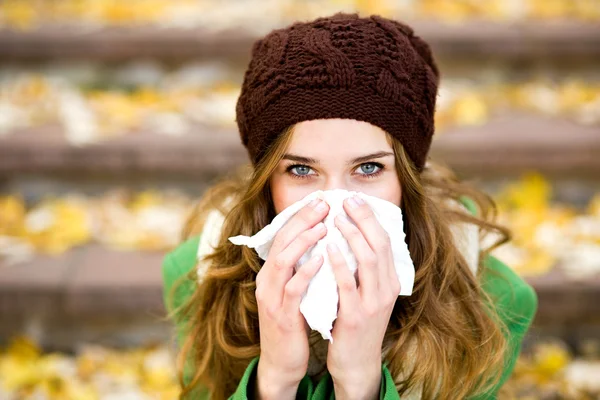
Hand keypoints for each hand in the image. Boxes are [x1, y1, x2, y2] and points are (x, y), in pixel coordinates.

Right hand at [254, 198, 329, 399]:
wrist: (283, 362)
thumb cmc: (294, 323)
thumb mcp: (294, 291)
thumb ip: (301, 269)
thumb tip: (322, 243)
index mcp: (271, 274)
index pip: (282, 236)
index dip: (300, 217)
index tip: (319, 201)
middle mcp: (267, 281)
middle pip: (281, 242)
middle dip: (302, 221)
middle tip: (322, 205)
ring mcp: (272, 298)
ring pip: (283, 261)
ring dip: (303, 242)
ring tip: (323, 226)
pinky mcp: (282, 316)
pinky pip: (293, 289)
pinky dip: (306, 272)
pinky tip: (322, 259)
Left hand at [326, 195, 400, 399]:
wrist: (356, 362)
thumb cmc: (356, 322)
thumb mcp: (368, 293)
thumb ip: (364, 269)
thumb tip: (352, 235)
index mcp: (390, 281)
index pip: (385, 241)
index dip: (371, 218)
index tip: (355, 199)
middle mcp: (386, 289)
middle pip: (380, 244)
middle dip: (364, 218)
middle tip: (347, 199)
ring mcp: (373, 303)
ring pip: (368, 260)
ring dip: (352, 235)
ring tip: (337, 218)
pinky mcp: (355, 316)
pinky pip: (348, 283)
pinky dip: (339, 263)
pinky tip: (328, 248)